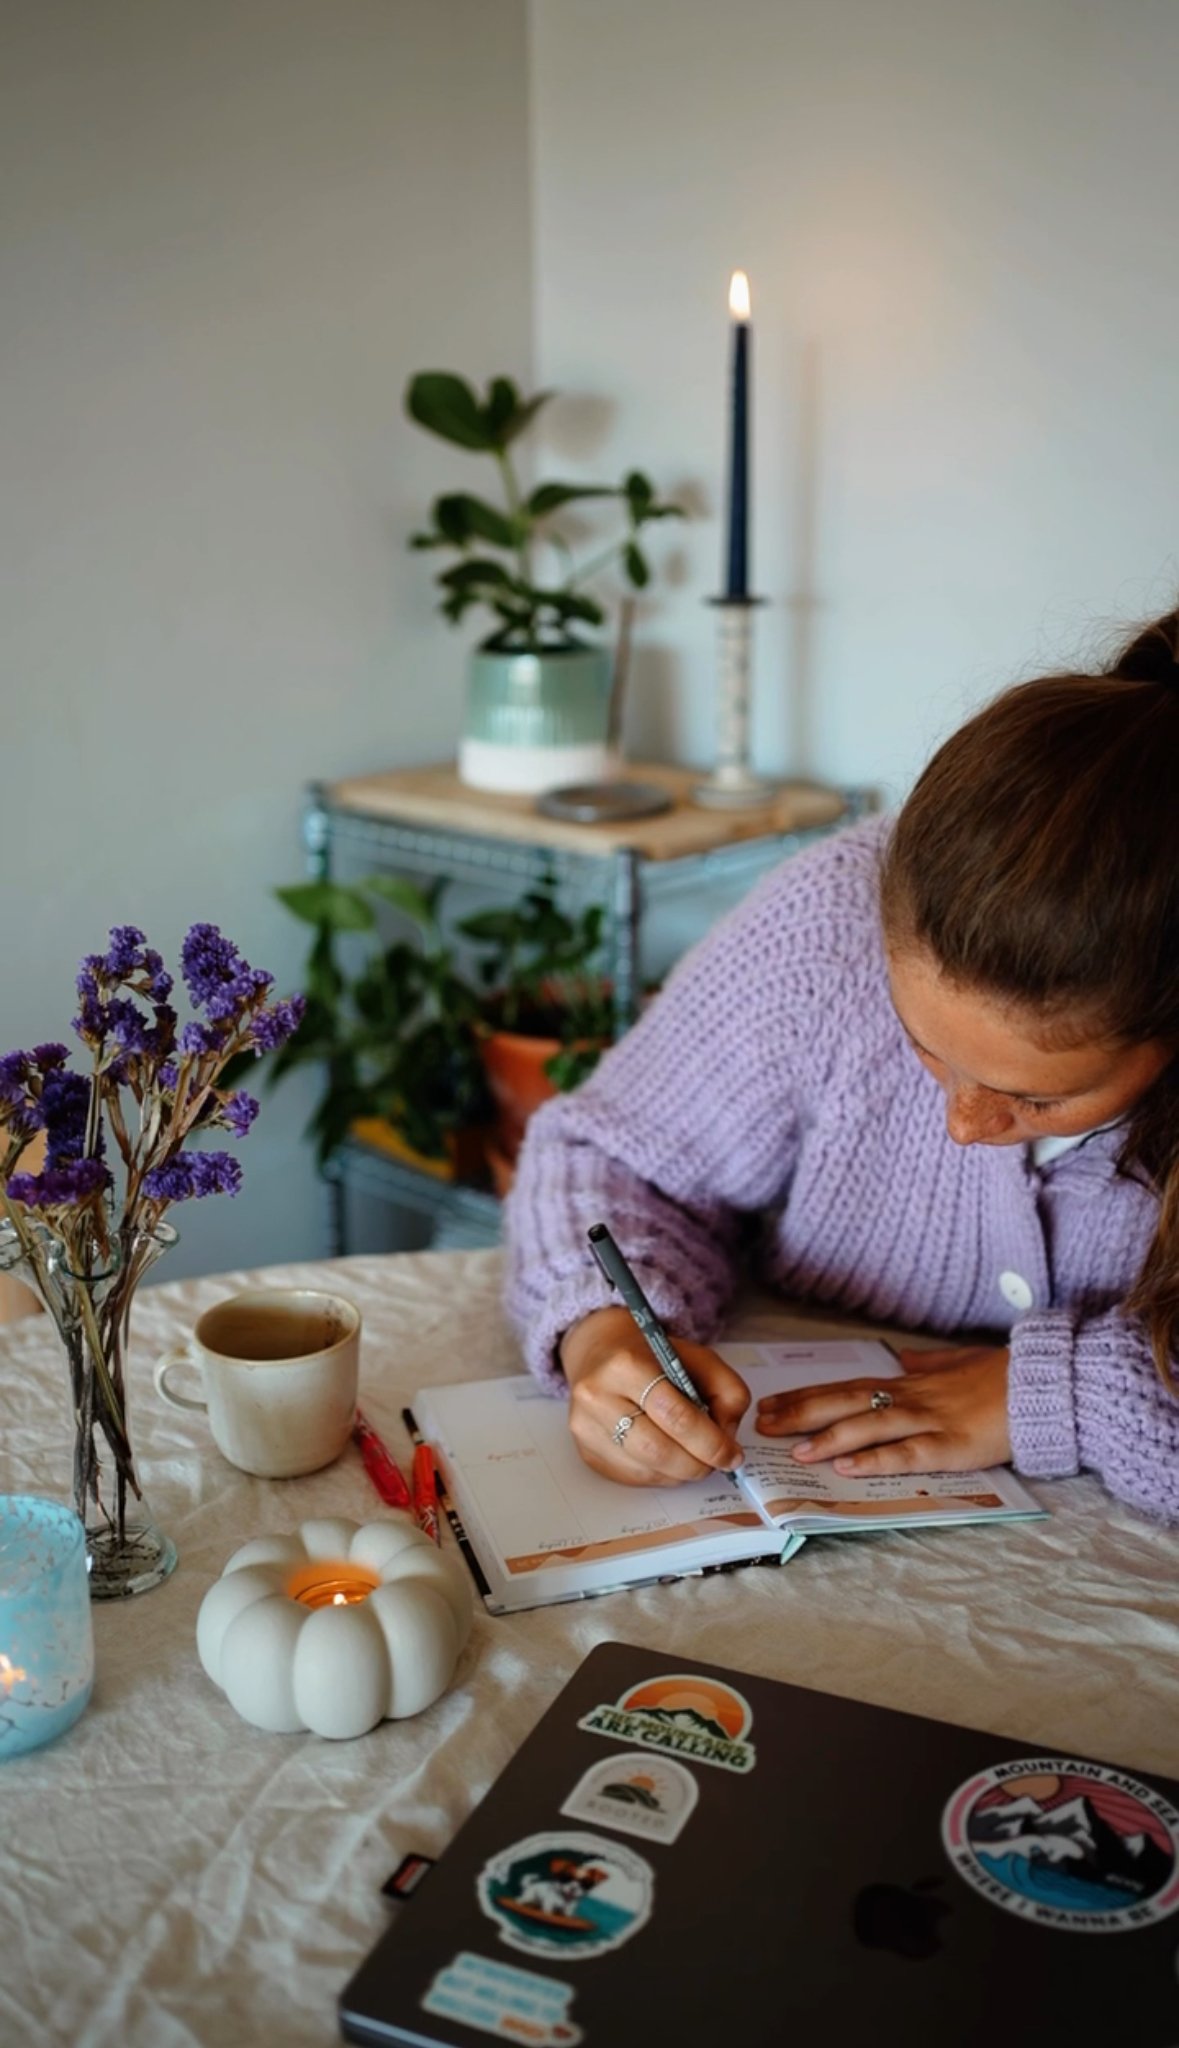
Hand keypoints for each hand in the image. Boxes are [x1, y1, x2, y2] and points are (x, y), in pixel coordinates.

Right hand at [559, 1306, 749, 1487]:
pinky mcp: (586, 1451)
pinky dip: (661, 1475)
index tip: (732, 1454)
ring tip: (696, 1459)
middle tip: (718, 1463)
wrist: (599, 1352)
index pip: (676, 1416)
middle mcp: (598, 1397)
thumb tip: (727, 1439)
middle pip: (657, 1450)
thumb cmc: (650, 1355)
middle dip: (697, 1464)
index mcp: (626, 1366)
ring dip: (681, 1473)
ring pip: (646, 1470)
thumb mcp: (698, 1357)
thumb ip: (727, 1391)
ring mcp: (587, 1428)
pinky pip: (632, 1478)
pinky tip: (670, 1459)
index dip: (711, 1443)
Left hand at [754, 1346, 1011, 1476]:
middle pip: (846, 1402)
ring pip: (870, 1426)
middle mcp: (910, 1399)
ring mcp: (930, 1421)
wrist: (1043, 1384)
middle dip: (802, 1413)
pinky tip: (849, 1468)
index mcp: (909, 1384)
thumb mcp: (958, 1364)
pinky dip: (876, 1460)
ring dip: (830, 1437)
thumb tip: (905, 1359)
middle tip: (762, 1423)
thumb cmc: (1001, 1377)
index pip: (847, 1387)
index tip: (771, 1401)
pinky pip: (907, 1454)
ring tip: (796, 1450)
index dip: (807, 1395)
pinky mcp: (951, 1445)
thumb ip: (928, 1364)